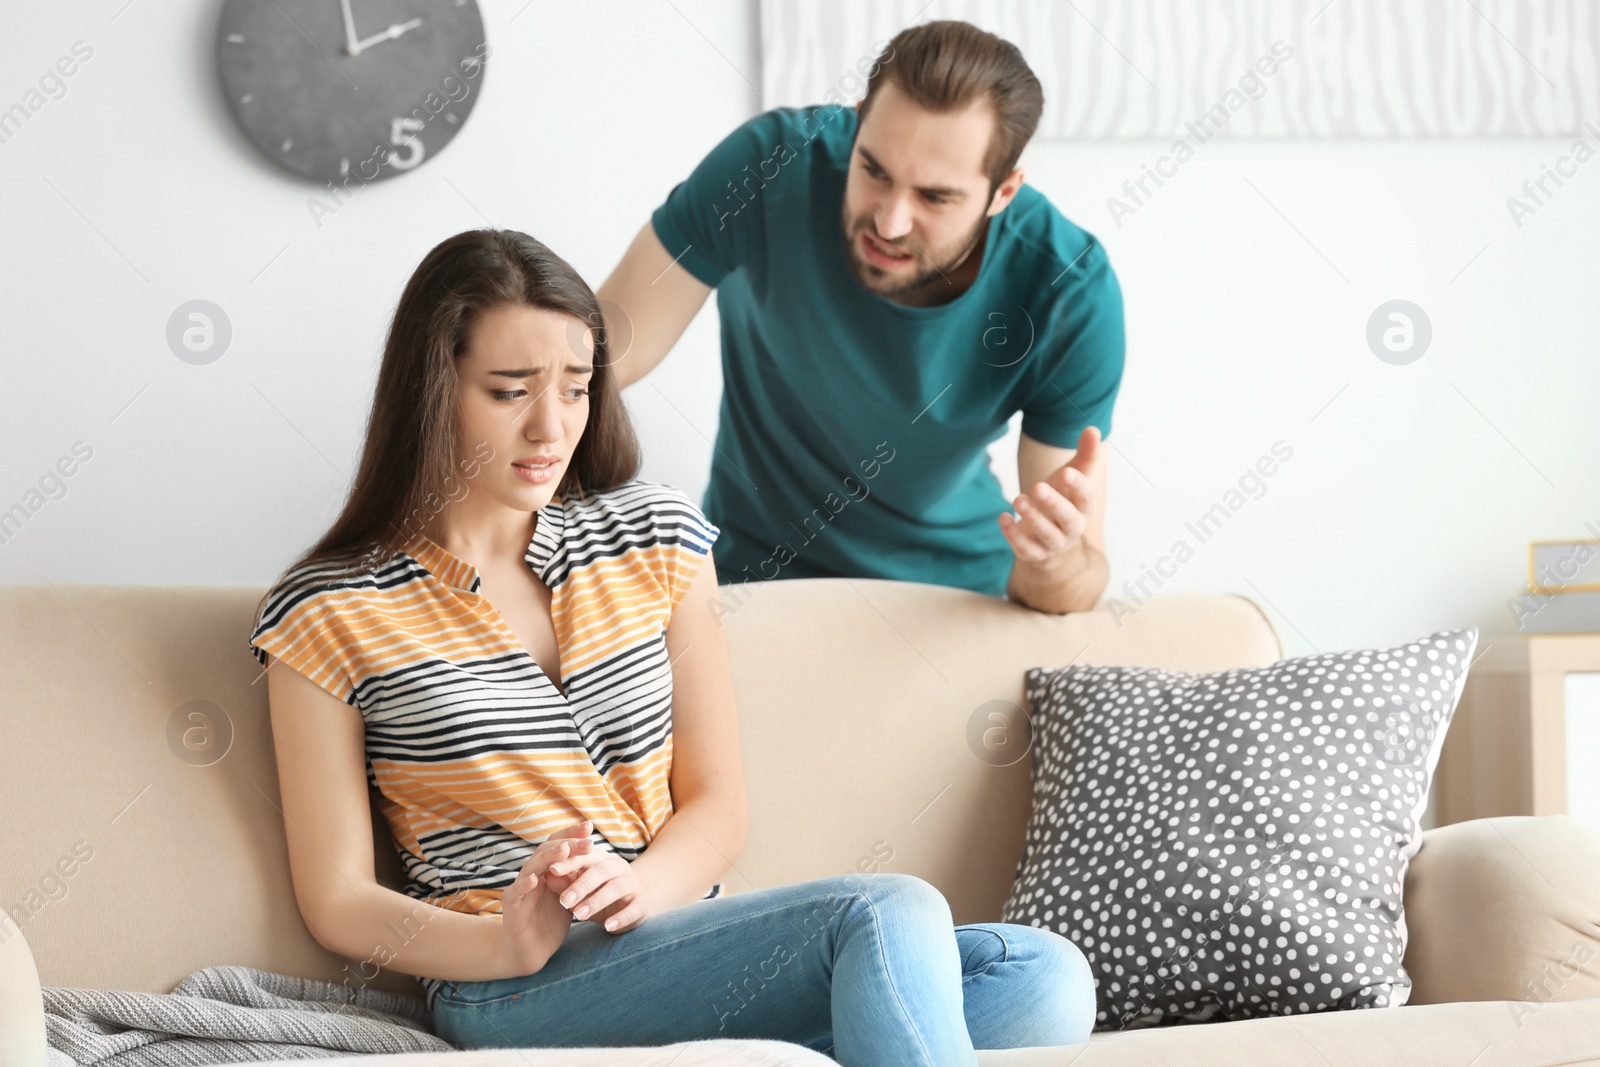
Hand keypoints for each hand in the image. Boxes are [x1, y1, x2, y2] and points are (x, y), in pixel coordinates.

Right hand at [499, 818, 593, 973]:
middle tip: (587, 841)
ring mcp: (520, 889)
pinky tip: (536, 879)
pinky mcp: (511, 906)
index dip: (572, 835)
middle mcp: (532, 875)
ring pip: (531, 866)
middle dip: (567, 843)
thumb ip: (575, 879)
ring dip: (548, 858)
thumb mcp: (569, 898)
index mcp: (546, 871)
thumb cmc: (550, 923)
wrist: (530, 952)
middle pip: (546, 851)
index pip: (557, 845)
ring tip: (564, 850)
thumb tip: (594, 858)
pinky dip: (525, 884)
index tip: (590, 827)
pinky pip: (516, 892)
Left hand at [543, 843, 652, 934]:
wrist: (631, 906)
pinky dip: (620, 917)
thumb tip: (547, 874)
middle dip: (581, 885)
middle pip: (600, 871)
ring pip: (615, 889)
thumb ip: (564, 882)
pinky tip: (607, 926)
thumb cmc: (598, 894)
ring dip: (596, 901)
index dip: (569, 862)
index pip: (585, 856)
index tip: (551, 869)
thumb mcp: (580, 889)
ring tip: (579, 916)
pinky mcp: (642, 903)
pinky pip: (633, 909)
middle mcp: (619, 867)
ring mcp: (633, 884)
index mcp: (601, 858)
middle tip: (563, 901)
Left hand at [1000, 424, 1101, 567]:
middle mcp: (1071, 528)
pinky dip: (1013, 536)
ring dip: (1032, 517)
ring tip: (1017, 498)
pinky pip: (1025, 549)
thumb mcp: (1071, 478)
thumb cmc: (1062, 501)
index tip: (1066, 472)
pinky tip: (1003, 517)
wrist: (1050, 540)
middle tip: (1037, 486)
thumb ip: (1084, 455)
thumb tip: (1093, 428)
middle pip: (1068, 518)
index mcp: (1083, 508)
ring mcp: (1053, 544)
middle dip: (1054, 503)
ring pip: (1047, 535)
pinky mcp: (1034, 554)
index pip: (1086, 498)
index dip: (1078, 486)